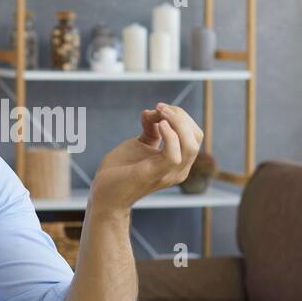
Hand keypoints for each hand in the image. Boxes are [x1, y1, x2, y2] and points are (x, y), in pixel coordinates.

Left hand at [89, 101, 203, 212]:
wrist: (105, 192)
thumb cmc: (121, 170)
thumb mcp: (140, 143)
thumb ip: (151, 128)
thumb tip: (154, 111)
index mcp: (178, 162)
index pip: (195, 135)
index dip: (182, 117)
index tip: (161, 108)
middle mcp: (179, 170)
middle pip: (196, 137)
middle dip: (181, 116)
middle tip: (160, 108)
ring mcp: (169, 174)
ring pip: (190, 145)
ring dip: (177, 122)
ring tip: (160, 112)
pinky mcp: (155, 174)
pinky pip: (174, 155)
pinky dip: (169, 136)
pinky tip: (159, 125)